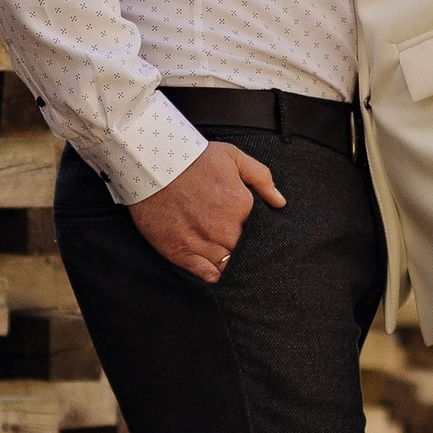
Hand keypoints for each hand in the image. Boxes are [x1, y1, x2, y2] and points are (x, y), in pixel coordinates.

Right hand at [131, 138, 284, 282]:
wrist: (153, 163)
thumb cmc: (194, 158)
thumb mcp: (234, 157)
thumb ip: (262, 178)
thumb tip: (280, 202)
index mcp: (241, 206)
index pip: (259, 232)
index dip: (255, 233)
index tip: (246, 229)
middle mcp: (224, 229)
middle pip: (244, 250)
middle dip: (243, 248)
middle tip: (233, 241)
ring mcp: (202, 242)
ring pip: (228, 265)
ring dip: (229, 262)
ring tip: (223, 253)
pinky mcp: (180, 251)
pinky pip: (206, 274)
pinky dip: (213, 274)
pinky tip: (212, 267)